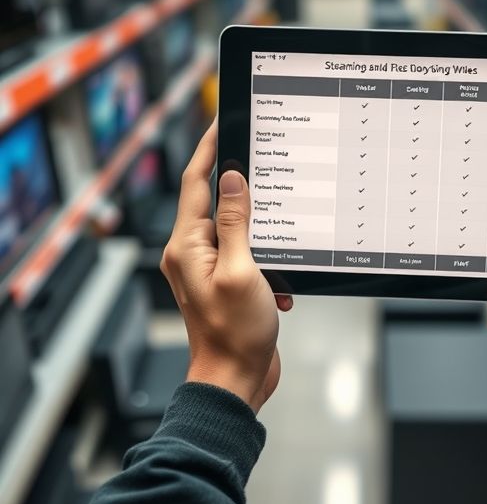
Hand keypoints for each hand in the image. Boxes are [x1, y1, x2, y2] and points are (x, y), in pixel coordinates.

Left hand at [160, 122, 292, 411]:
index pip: (196, 183)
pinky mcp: (228, 281)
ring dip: (262, 228)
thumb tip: (231, 180)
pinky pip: (248, 253)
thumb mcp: (240, 271)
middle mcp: (193, 253)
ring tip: (280, 233)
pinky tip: (282, 279)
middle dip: (240, 184)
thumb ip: (235, 223)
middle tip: (263, 161)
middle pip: (214, 201)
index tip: (222, 124)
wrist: (236, 379)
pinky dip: (268, 258)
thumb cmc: (235, 334)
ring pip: (236, 227)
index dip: (209, 150)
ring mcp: (210, 267)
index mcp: (187, 245)